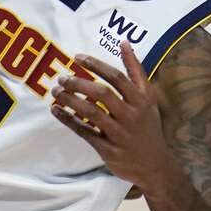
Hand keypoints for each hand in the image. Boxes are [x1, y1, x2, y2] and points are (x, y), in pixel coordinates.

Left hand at [51, 41, 174, 190]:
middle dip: (78, 83)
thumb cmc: (147, 126)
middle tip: (61, 77)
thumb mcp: (148, 98)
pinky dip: (68, 120)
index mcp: (141, 101)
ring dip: (70, 100)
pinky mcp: (109, 150)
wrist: (156, 167)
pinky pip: (84, 132)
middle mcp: (132, 116)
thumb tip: (124, 43)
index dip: (95, 65)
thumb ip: (136, 71)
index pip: (117, 77)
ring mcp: (120, 134)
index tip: (76, 57)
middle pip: (102, 93)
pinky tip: (55, 110)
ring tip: (56, 91)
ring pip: (91, 112)